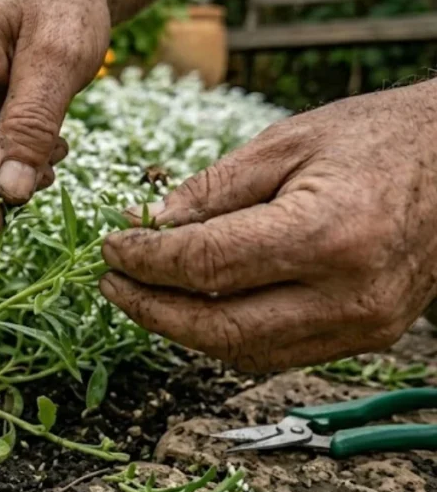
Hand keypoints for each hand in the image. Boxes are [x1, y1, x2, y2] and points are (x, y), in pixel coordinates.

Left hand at [99, 81, 436, 371]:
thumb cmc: (379, 138)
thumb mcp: (287, 142)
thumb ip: (213, 189)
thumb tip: (150, 223)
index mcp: (324, 233)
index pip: (205, 266)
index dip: (145, 260)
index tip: (112, 246)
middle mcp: (346, 292)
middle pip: (217, 326)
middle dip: (151, 309)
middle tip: (111, 283)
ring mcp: (361, 323)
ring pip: (244, 352)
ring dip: (182, 331)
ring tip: (145, 295)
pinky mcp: (367, 335)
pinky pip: (277, 353)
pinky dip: (227, 336)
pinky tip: (196, 308)